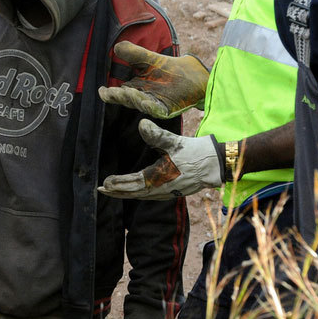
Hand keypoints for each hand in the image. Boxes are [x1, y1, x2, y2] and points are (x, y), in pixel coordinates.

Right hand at [98, 41, 208, 118]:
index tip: (102, 91)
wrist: (194, 74)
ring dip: (133, 99)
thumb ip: (135, 54)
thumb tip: (117, 46)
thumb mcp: (150, 58)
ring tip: (127, 92)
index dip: (110, 94)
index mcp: (135, 87)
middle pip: (128, 100)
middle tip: (111, 93)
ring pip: (141, 104)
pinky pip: (157, 109)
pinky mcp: (167, 109)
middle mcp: (142, 98)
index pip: (119, 93)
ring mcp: (154, 104)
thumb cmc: (170, 68)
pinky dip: (150, 107)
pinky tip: (145, 102)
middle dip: (119, 97)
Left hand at [98, 119, 222, 198]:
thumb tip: (141, 123)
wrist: (215, 164)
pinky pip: (150, 195)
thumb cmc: (195, 152)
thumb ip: (156, 134)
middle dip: (117, 191)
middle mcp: (161, 189)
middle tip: (101, 189)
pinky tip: (135, 190)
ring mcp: (167, 192)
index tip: (105, 183)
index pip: (133, 183)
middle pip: (134, 193)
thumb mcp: (174, 142)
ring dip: (126, 193)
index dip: (118, 184)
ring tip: (113, 190)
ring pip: (142, 195)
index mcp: (159, 178)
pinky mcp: (172, 191)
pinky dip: (138, 193)